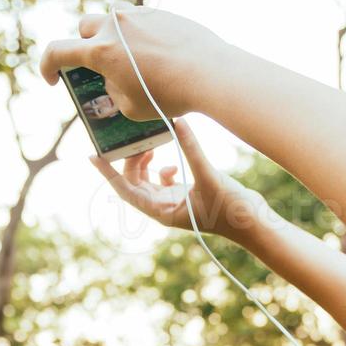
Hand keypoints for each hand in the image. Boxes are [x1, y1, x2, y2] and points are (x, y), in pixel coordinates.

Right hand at [39, 4, 226, 120]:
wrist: (208, 73)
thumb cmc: (169, 96)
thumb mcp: (131, 107)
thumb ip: (113, 91)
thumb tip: (113, 79)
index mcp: (100, 51)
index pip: (56, 51)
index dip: (47, 67)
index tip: (54, 80)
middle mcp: (114, 26)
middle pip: (85, 28)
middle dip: (85, 46)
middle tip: (97, 66)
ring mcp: (137, 15)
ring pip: (112, 18)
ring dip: (111, 35)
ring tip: (126, 57)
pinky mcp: (159, 13)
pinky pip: (139, 20)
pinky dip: (138, 36)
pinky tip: (154, 54)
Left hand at [90, 118, 268, 240]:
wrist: (253, 224)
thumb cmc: (231, 209)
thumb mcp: (209, 176)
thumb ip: (192, 149)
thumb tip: (177, 122)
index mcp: (162, 212)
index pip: (126, 190)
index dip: (108, 173)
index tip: (92, 156)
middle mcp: (164, 208)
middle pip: (134, 184)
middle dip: (130, 162)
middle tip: (135, 140)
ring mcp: (174, 203)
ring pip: (147, 181)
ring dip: (145, 164)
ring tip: (151, 145)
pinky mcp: (186, 196)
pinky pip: (163, 182)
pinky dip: (162, 170)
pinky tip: (173, 163)